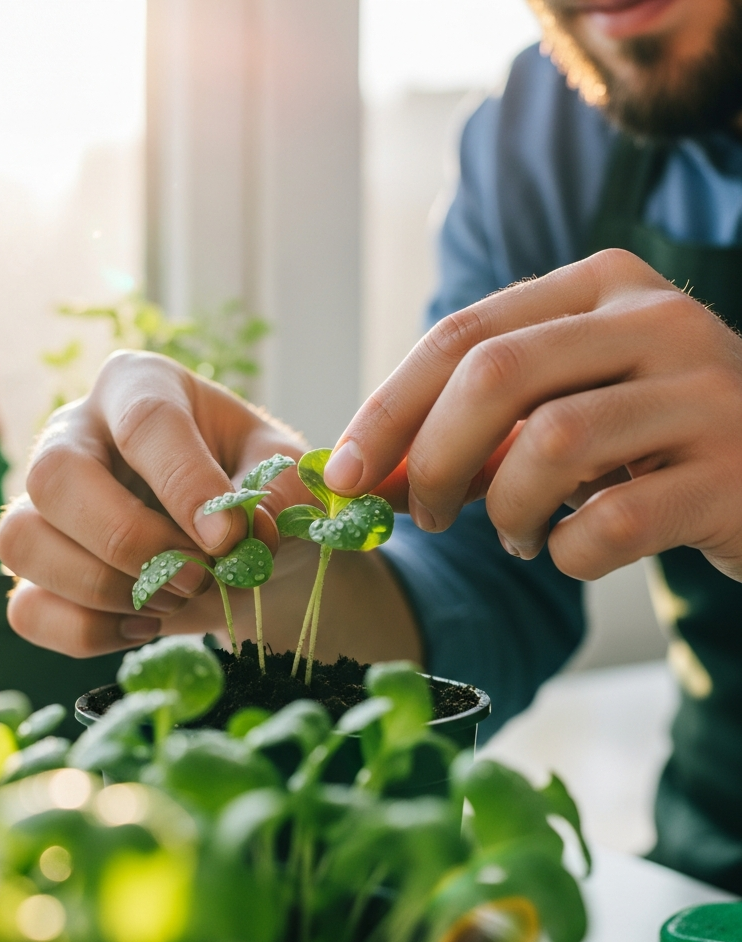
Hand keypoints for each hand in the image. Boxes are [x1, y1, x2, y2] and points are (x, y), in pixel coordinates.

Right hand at [0, 350, 311, 655]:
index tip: (229, 538)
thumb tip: (250, 527)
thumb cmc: (252, 487)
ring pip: (22, 541)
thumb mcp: (283, 470)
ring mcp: (41, 501)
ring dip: (105, 589)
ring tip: (175, 600)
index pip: (146, 422)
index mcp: (139, 386)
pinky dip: (87, 631)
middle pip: (55, 477)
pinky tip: (143, 625)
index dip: (186, 484)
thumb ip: (280, 487)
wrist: (233, 543)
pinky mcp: (33, 567)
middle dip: (129, 541)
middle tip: (199, 576)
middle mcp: (73, 433)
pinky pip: (27, 608)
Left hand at [323, 249, 741, 581]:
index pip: (462, 336)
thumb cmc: (645, 439)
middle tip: (424, 514)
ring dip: (506, 510)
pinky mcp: (734, 474)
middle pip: (496, 376)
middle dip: (432, 458)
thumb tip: (361, 477)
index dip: (388, 410)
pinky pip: (612, 524)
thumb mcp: (559, 407)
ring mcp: (706, 392)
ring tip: (518, 534)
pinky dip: (567, 553)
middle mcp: (657, 320)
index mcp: (600, 287)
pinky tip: (572, 550)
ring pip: (551, 446)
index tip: (340, 475)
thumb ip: (473, 427)